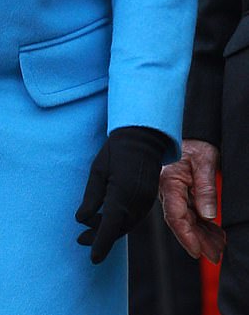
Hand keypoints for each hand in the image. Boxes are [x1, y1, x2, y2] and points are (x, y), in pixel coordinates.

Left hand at [76, 126, 169, 263]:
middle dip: (100, 238)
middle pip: (118, 229)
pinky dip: (120, 222)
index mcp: (121, 194)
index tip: (92, 259)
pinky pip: (133, 217)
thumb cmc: (115, 151)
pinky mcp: (148, 200)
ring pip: (126, 225)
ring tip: (90, 231)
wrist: (142, 138)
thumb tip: (81, 220)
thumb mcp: (97, 170)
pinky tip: (107, 220)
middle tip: (80, 240)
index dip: (100, 243)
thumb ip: (91, 197)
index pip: (109, 226)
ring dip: (110, 230)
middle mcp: (137, 202)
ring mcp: (145, 202)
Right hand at [159, 139, 224, 262]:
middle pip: (180, 221)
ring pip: (186, 220)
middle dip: (198, 240)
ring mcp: (173, 192)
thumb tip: (207, 215)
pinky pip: (190, 213)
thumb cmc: (195, 144)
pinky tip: (215, 233)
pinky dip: (202, 225)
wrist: (193, 134)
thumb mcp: (204, 163)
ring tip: (219, 245)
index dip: (186, 236)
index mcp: (169, 182)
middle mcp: (168, 189)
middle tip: (215, 254)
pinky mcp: (180, 193)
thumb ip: (205, 188)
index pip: (174, 215)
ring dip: (202, 234)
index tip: (198, 251)